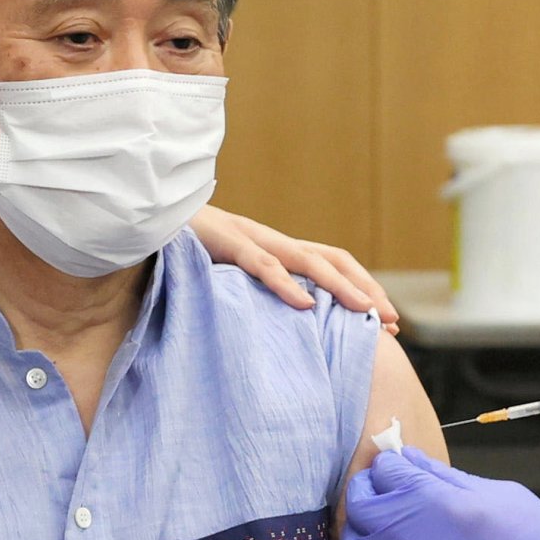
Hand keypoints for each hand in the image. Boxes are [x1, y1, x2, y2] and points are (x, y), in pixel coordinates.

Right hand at [191, 207, 398, 331]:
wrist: (147, 213)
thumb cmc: (181, 248)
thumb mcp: (223, 275)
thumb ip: (250, 291)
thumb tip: (277, 327)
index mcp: (273, 248)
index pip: (330, 263)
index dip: (361, 288)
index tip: (387, 321)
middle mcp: (270, 241)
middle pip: (331, 259)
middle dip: (366, 289)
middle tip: (392, 321)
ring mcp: (249, 239)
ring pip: (306, 260)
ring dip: (340, 287)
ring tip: (366, 311)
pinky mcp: (224, 243)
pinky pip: (260, 264)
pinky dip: (285, 284)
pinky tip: (306, 304)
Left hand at [341, 448, 539, 539]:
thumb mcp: (497, 493)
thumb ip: (445, 476)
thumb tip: (409, 459)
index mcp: (436, 498)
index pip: (385, 470)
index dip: (390, 465)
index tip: (398, 469)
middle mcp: (410, 534)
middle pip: (359, 505)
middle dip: (368, 492)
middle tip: (384, 492)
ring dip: (366, 532)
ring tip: (389, 529)